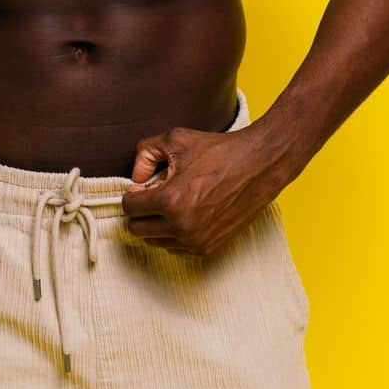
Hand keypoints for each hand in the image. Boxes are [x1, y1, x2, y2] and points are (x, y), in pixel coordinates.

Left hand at [120, 123, 276, 256]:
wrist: (258, 166)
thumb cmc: (218, 150)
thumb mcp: (176, 140)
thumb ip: (144, 154)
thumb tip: (135, 178)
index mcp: (170, 201)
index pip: (129, 207)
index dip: (133, 193)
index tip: (145, 185)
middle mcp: (181, 227)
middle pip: (137, 229)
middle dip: (141, 211)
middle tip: (156, 194)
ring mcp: (196, 241)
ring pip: (154, 241)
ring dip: (157, 224)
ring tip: (175, 203)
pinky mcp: (209, 249)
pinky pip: (175, 249)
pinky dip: (174, 234)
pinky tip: (187, 214)